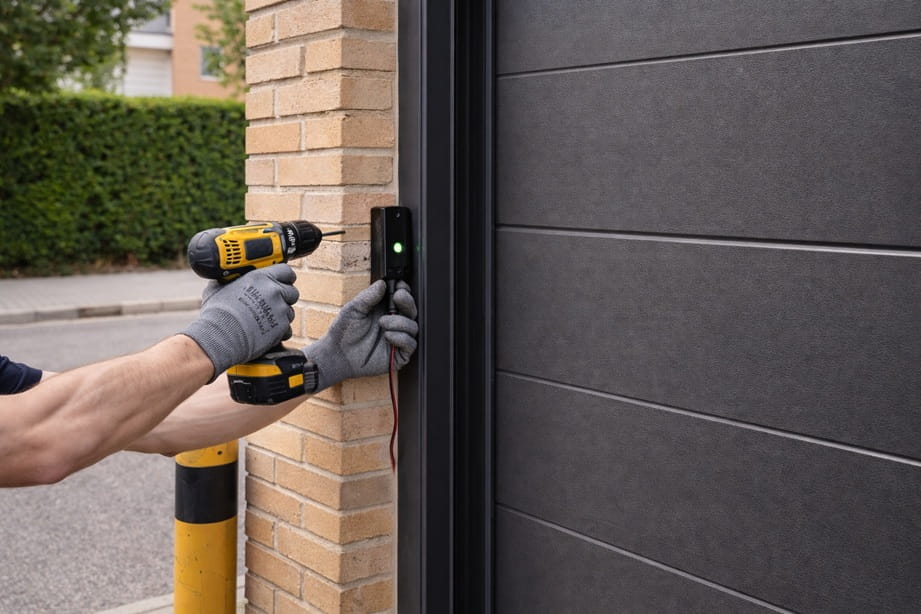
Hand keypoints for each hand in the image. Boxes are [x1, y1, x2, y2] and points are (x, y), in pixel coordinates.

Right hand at [182, 264, 298, 379]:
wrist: (220, 336)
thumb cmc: (217, 313)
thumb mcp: (219, 288)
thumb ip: (231, 281)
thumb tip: (228, 278)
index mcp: (261, 277)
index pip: (286, 271)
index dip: (285, 277)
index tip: (282, 281)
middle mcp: (274, 291)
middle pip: (292, 291)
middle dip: (284, 297)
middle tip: (272, 302)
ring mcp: (280, 310)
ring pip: (290, 311)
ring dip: (281, 315)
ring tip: (263, 320)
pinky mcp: (282, 327)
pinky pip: (288, 328)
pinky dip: (280, 331)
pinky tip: (266, 331)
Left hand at [303, 280, 417, 390]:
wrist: (337, 355)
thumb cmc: (343, 333)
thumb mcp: (353, 309)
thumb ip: (368, 296)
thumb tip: (382, 283)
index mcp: (384, 310)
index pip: (402, 298)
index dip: (404, 290)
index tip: (399, 285)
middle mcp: (393, 323)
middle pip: (412, 310)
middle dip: (407, 301)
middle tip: (398, 297)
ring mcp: (397, 339)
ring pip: (413, 326)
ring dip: (400, 322)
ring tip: (382, 323)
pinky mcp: (399, 355)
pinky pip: (411, 344)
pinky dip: (402, 338)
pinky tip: (388, 336)